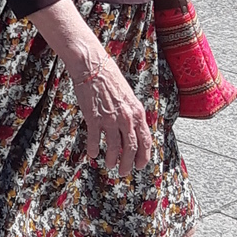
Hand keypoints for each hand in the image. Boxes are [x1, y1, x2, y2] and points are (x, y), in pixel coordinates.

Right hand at [30, 0, 151, 180]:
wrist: (92, 65)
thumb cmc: (109, 78)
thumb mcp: (127, 96)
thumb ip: (131, 113)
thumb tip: (131, 131)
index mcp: (137, 111)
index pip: (145, 140)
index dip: (143, 156)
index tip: (139, 166)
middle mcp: (126, 117)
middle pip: (131, 148)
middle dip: (127, 163)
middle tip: (123, 172)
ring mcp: (110, 118)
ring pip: (114, 147)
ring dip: (112, 160)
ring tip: (109, 165)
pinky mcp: (94, 117)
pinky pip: (95, 139)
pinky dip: (94, 149)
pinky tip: (92, 154)